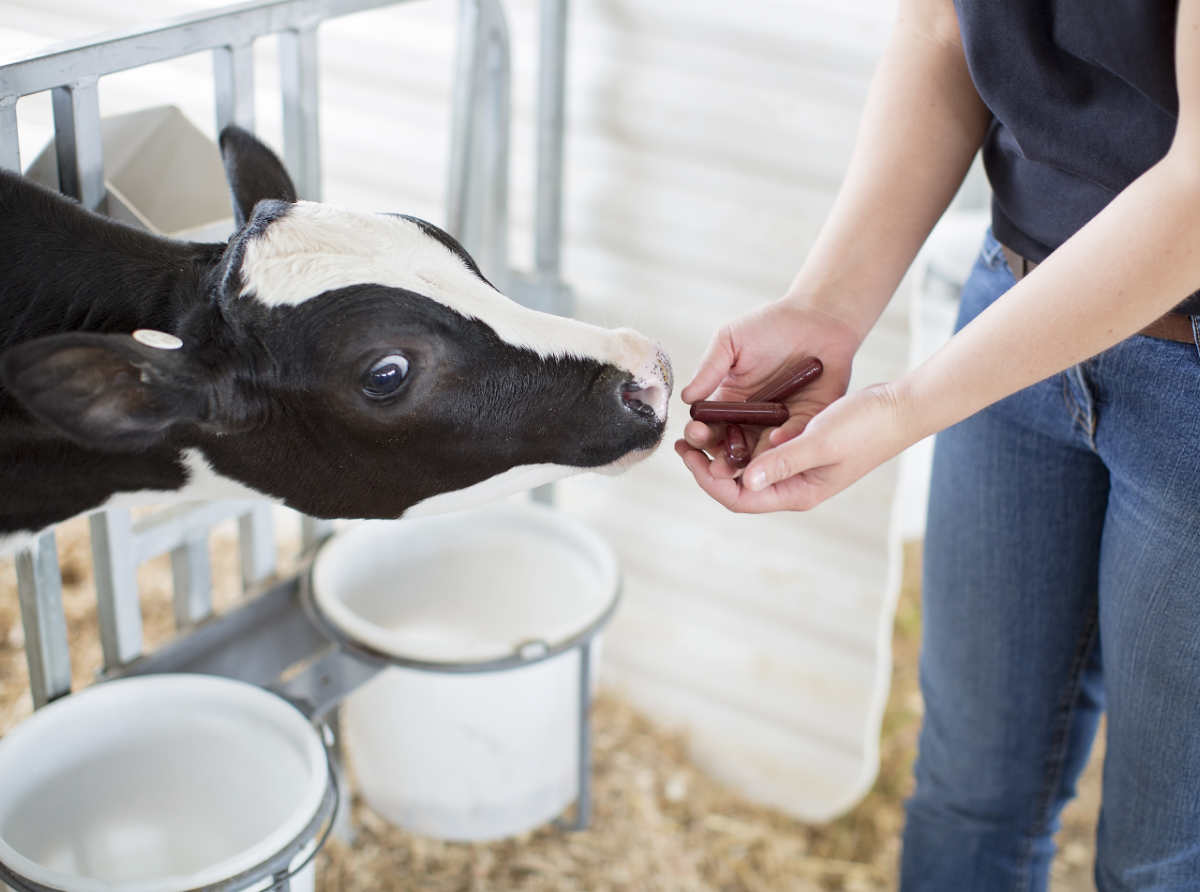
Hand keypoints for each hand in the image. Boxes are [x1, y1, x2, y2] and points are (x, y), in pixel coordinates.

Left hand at [675, 382, 920, 511]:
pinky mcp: (799, 449)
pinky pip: (760, 450)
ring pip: (747, 468)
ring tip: (697, 430)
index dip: (708, 481)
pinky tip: (726, 420)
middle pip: (738, 486)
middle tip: (684, 442)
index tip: (689, 456)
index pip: (739, 499)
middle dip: (707, 467)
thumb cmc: (865, 427)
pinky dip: (740, 438)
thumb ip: (784, 461)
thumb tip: (746, 479)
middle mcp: (793, 486)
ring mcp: (796, 469)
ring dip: (721, 452)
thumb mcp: (820, 441)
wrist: (897, 409)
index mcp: (797, 492)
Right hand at [677, 299, 860, 479]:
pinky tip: (776, 443)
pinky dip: (786, 442)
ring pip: (763, 450)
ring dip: (753, 461)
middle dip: (723, 459)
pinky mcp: (809, 420)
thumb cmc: (771, 324)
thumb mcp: (731, 340)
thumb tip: (686, 398)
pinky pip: (796, 436)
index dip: (700, 434)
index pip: (710, 426)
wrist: (819, 316)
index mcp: (729, 402)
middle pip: (733, 446)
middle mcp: (753, 418)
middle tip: (718, 468)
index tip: (694, 434)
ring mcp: (780, 423)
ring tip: (745, 469)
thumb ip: (709, 368)